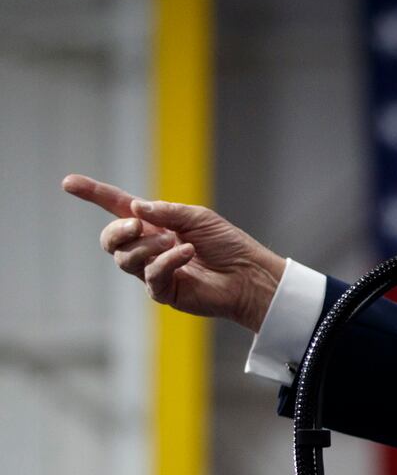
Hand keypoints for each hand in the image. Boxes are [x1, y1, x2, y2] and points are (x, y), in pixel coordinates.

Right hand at [63, 174, 286, 331]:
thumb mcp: (198, 217)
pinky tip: (186, 254)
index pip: (118, 208)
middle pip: (110, 239)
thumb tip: (135, 208)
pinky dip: (167, 260)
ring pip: (125, 259)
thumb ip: (166, 212)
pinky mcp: (163, 291)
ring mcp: (153, 271)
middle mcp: (149, 247)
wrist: (249, 275)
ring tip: (176, 243)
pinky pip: (151, 274)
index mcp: (155, 225)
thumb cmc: (228, 245)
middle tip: (137, 226)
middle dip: (117, 230)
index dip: (93, 195)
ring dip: (148, 246)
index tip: (69, 183)